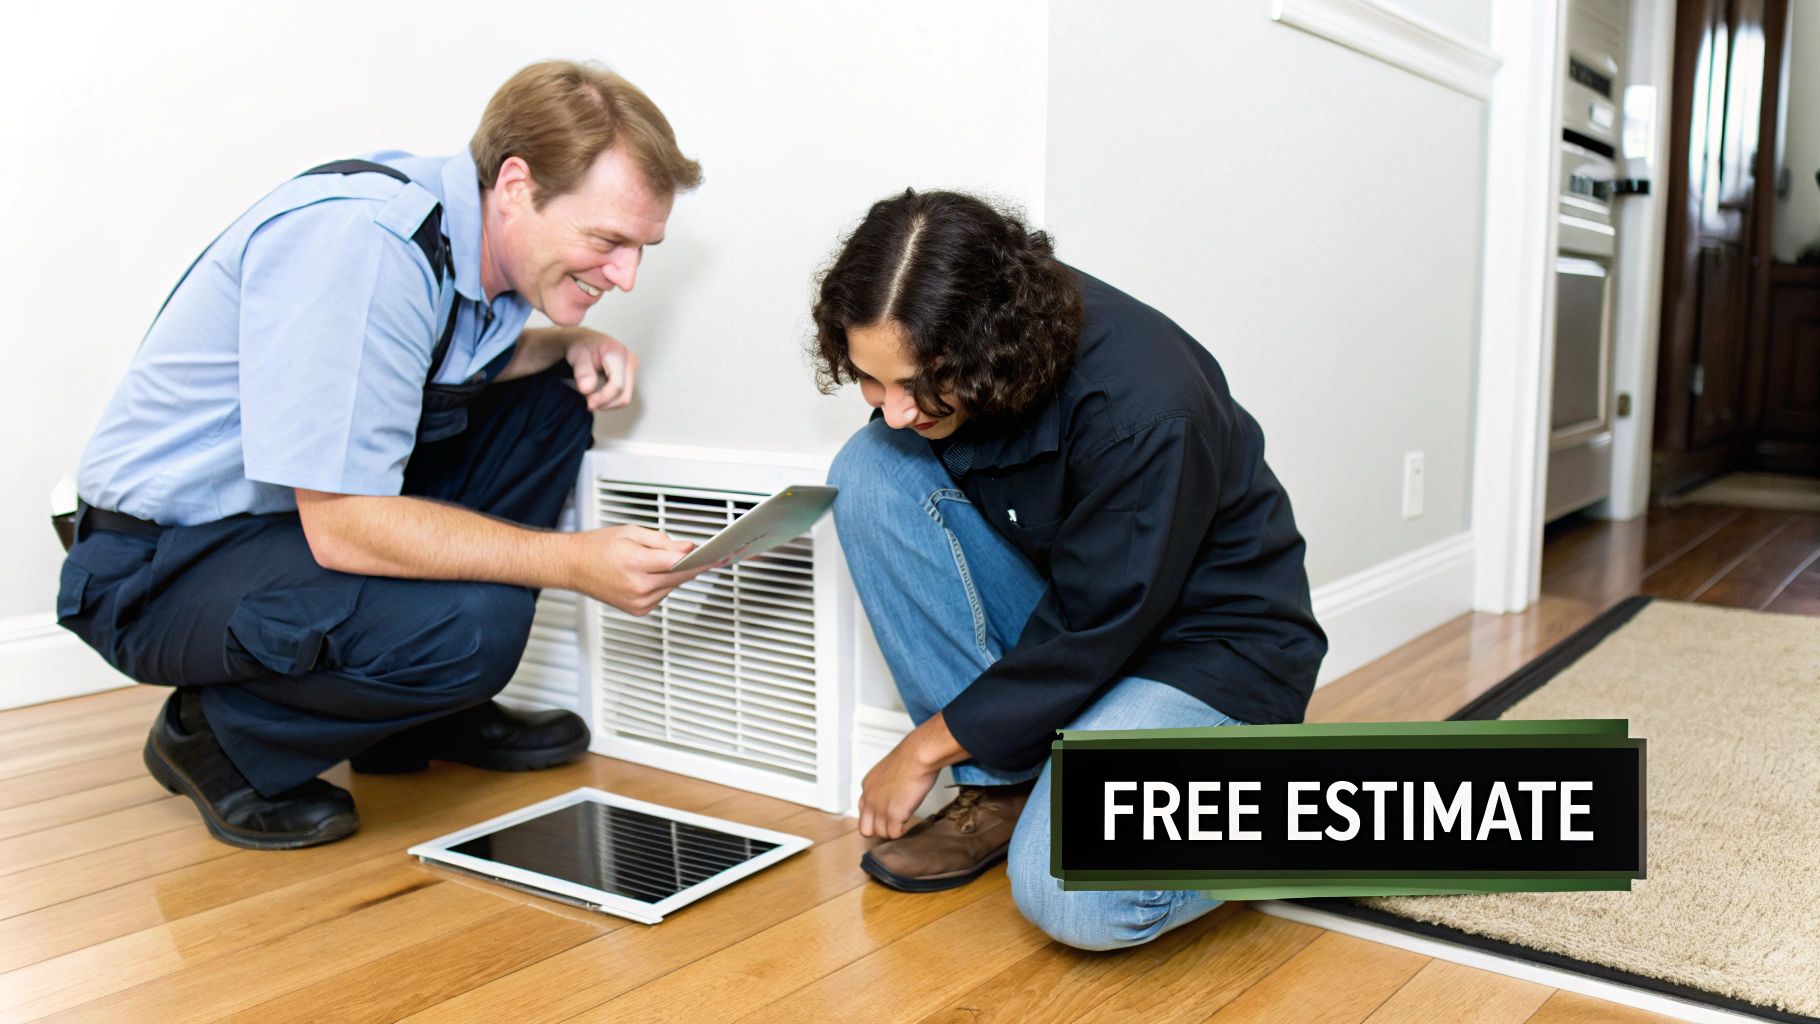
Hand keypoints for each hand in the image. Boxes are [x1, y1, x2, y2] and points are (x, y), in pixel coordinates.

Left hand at [566, 332, 637, 410]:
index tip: (588, 403)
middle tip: (588, 401)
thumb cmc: (580, 346)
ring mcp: (632, 368)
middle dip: (605, 403)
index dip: (603, 398)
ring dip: (607, 403)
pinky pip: (623, 396)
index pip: (617, 386)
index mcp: (618, 353)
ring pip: (624, 398)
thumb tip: (587, 389)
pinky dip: (609, 400)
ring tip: (591, 396)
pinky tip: (598, 393)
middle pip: (623, 396)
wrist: (584, 341)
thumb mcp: (576, 355)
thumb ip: (583, 371)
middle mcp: (630, 360)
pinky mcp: (630, 375)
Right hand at [573, 525, 707, 615]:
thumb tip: (687, 548)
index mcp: (636, 564)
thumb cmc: (597, 547)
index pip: (677, 564)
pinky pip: (662, 595)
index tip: (715, 555)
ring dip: (674, 575)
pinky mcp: (638, 610)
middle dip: (692, 566)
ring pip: (672, 586)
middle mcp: (638, 587)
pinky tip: (651, 574)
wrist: (572, 566)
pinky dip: (663, 585)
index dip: (699, 559)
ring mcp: (638, 602)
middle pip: (679, 577)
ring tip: (660, 561)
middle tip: (703, 556)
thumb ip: (662, 541)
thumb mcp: (631, 532)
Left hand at [859, 713, 965, 838]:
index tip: (886, 817)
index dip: (876, 817)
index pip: (863, 813)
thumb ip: (885, 786)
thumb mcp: (889, 772)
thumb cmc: (910, 758)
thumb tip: (893, 794)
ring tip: (904, 820)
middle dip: (880, 830)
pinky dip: (902, 832)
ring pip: (881, 833)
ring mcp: (880, 809)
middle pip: (866, 829)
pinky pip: (894, 834)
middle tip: (893, 824)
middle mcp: (869, 799)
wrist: (918, 755)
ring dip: (893, 830)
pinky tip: (908, 822)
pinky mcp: (893, 815)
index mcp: (867, 787)